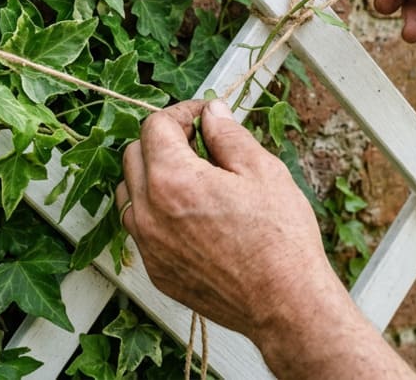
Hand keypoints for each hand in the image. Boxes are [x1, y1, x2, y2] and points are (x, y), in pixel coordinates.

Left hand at [115, 100, 347, 345]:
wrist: (285, 304)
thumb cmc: (280, 240)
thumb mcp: (262, 171)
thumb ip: (228, 135)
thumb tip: (212, 113)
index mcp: (173, 181)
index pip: (155, 126)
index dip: (181, 112)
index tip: (202, 116)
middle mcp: (149, 214)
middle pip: (134, 156)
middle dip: (163, 140)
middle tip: (199, 142)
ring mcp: (149, 246)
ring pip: (130, 194)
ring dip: (152, 176)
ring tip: (192, 177)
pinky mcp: (157, 271)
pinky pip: (142, 230)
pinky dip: (157, 212)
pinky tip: (192, 214)